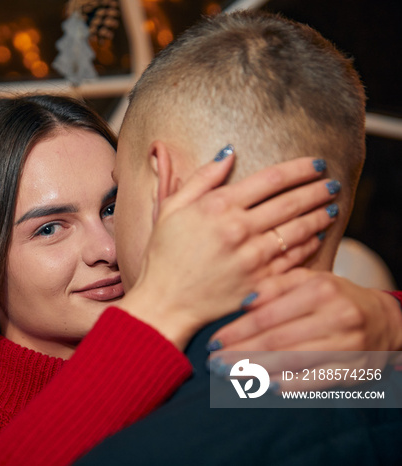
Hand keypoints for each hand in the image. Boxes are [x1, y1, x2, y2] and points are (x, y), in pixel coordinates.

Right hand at [122, 149, 339, 349]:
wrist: (165, 302)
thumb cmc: (164, 256)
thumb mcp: (171, 209)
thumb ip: (202, 179)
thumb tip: (228, 153)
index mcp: (218, 207)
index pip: (271, 179)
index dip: (299, 168)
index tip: (316, 163)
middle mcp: (239, 229)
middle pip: (291, 202)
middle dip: (317, 190)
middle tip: (332, 183)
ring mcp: (252, 258)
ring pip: (298, 230)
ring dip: (319, 216)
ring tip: (331, 207)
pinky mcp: (260, 282)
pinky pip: (294, 259)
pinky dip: (309, 246)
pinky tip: (316, 237)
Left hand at [208, 268, 401, 389]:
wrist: (385, 319)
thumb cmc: (335, 296)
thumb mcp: (308, 280)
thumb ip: (274, 286)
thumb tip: (243, 303)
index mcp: (320, 290)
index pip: (268, 315)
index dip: (237, 331)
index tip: (213, 342)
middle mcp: (337, 317)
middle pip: (277, 341)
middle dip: (240, 354)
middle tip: (214, 363)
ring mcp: (349, 346)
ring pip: (293, 362)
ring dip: (257, 371)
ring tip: (230, 375)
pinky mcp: (356, 370)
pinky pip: (316, 381)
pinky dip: (289, 385)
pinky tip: (265, 386)